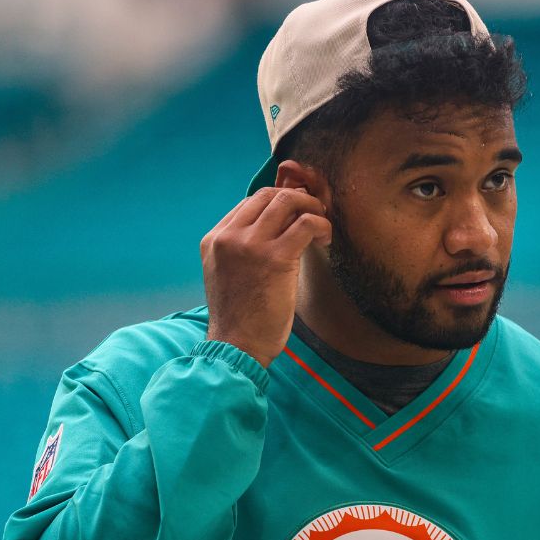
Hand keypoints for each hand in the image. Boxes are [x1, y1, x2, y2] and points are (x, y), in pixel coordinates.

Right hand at [200, 187, 331, 367]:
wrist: (237, 345)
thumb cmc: (239, 316)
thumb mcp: (227, 273)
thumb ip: (240, 248)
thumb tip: (275, 228)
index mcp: (214, 239)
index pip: (250, 202)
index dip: (278, 201)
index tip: (296, 213)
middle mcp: (229, 237)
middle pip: (269, 195)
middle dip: (297, 198)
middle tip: (313, 213)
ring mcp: (250, 245)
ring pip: (287, 201)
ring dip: (311, 208)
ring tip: (321, 226)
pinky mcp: (275, 258)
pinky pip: (306, 223)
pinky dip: (321, 225)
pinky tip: (325, 238)